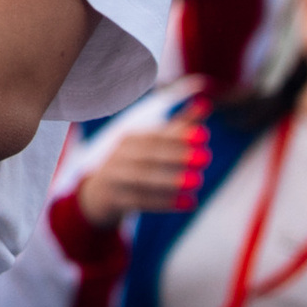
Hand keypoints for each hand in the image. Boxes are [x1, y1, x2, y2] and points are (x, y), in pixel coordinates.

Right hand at [76, 95, 209, 226]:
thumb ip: (180, 126)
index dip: (179, 135)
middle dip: (177, 155)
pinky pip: (139, 201)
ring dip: (171, 180)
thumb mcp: (154, 145)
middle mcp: (119, 154)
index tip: (205, 135)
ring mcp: (114, 177)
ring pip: (142, 178)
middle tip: (206, 157)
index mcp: (130, 138)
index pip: (155, 135)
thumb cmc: (135, 164)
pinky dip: (165, 202)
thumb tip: (206, 103)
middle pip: (147, 154)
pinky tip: (188, 203)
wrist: (100, 194)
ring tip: (198, 181)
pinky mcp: (113, 199)